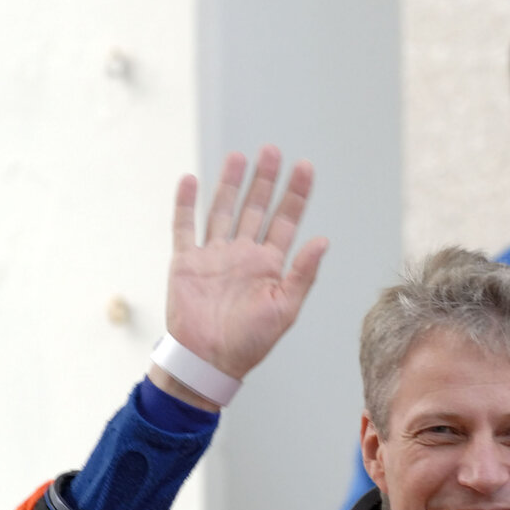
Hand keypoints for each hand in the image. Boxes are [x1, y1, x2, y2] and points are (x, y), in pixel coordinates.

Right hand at [152, 145, 328, 405]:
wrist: (209, 359)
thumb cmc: (251, 341)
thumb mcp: (285, 308)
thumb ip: (303, 273)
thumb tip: (324, 240)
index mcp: (269, 265)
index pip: (285, 220)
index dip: (295, 194)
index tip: (305, 167)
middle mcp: (242, 255)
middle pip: (255, 207)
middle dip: (264, 180)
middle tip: (272, 150)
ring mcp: (214, 256)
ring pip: (222, 210)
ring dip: (230, 183)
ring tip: (238, 156)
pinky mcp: (186, 262)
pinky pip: (185, 227)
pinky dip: (185, 203)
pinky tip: (190, 179)